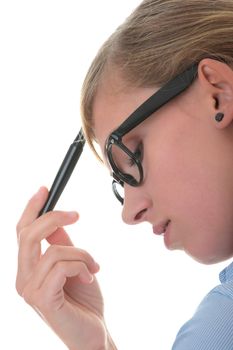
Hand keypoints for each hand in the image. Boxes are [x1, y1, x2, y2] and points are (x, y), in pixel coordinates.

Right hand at [16, 187, 108, 349]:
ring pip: (54, 250)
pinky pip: (62, 266)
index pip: (21, 233)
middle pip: (28, 235)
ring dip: (82, 254)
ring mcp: (30, 291)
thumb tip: (58, 222)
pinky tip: (90, 278)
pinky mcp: (42, 299)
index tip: (45, 190)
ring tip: (94, 267)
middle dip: (54, 218)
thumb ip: (62, 245)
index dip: (31, 208)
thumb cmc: (84, 300)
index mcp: (28, 268)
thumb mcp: (74, 264)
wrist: (94, 332)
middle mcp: (23, 278)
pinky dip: (82, 265)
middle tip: (77, 214)